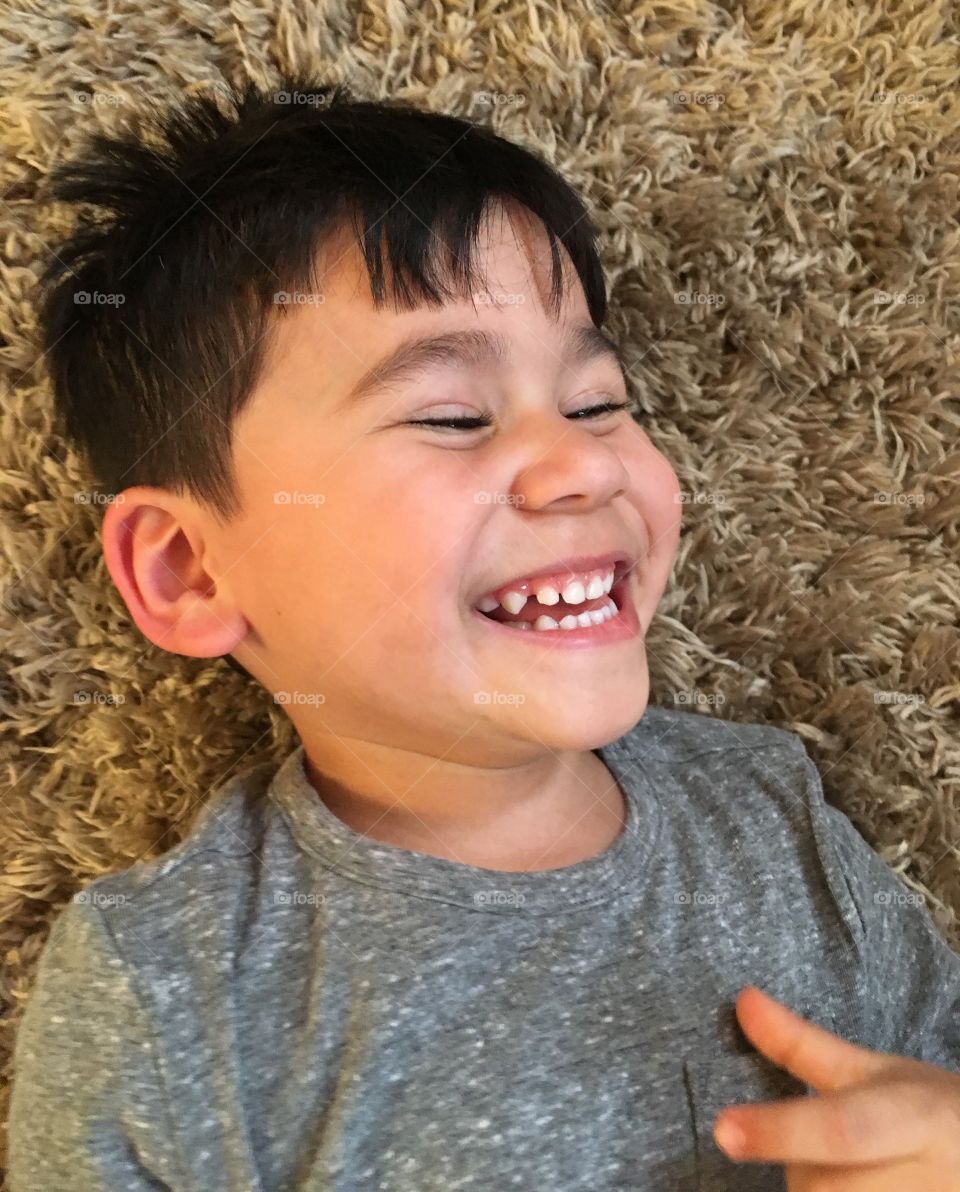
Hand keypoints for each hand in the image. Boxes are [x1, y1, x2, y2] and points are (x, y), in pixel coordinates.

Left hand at [712, 985, 959, 1190]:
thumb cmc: (924, 1115)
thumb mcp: (874, 1073)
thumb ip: (802, 1044)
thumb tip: (741, 998)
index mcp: (912, 1119)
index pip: (840, 1129)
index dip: (780, 1131)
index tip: (724, 1129)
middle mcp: (921, 1181)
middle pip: (819, 1186)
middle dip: (801, 1167)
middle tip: (827, 1147)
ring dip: (816, 1188)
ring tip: (854, 1171)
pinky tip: (854, 1184)